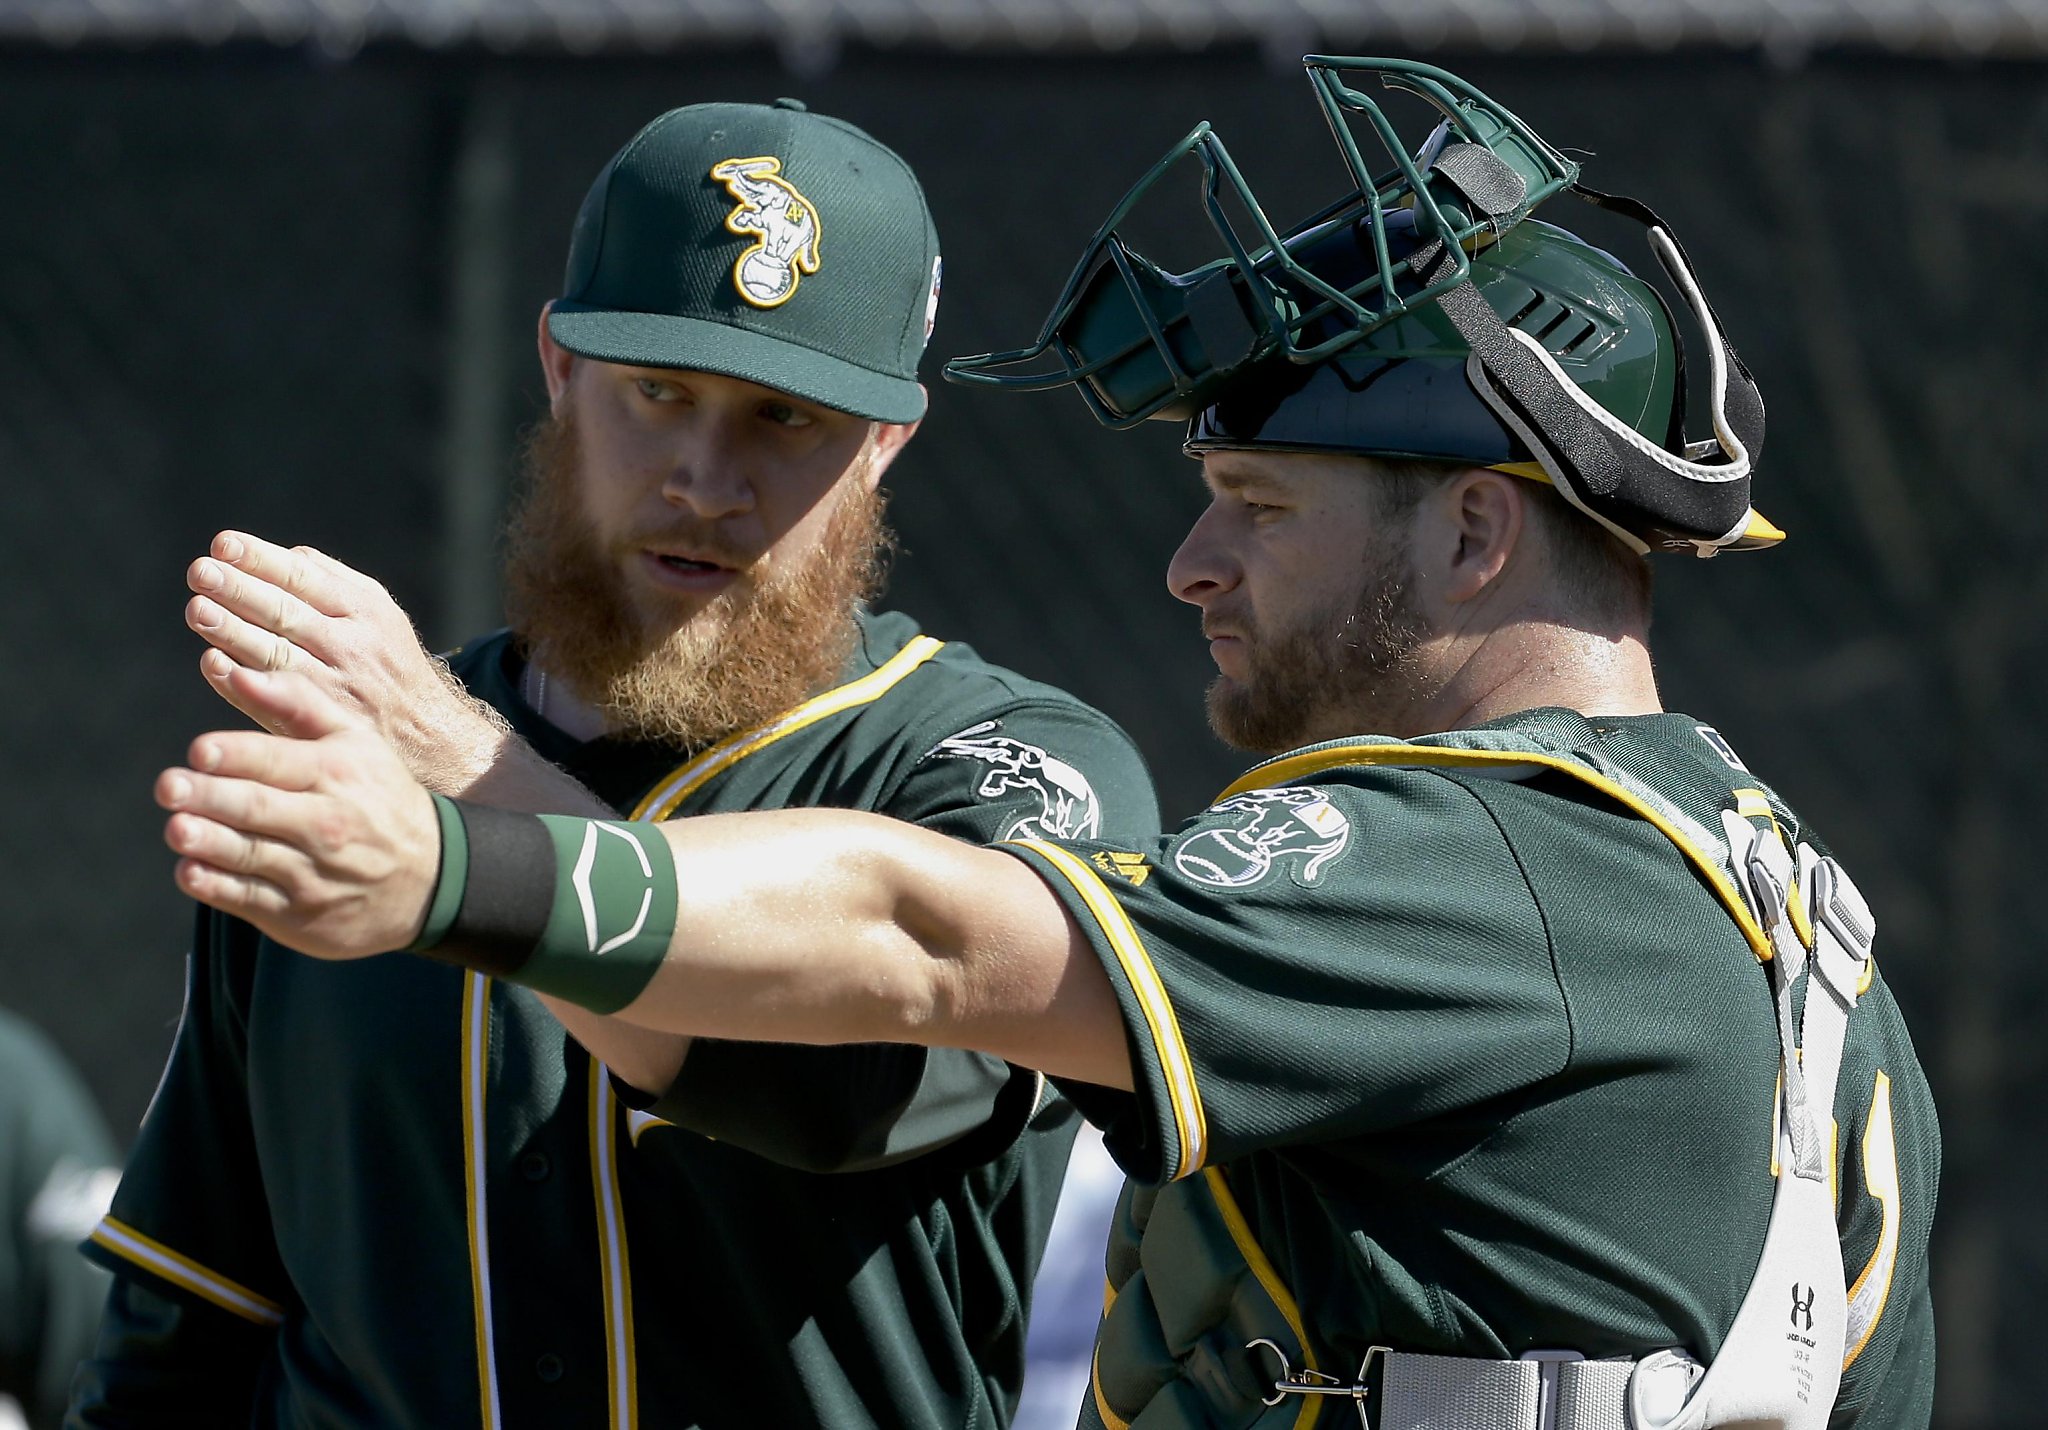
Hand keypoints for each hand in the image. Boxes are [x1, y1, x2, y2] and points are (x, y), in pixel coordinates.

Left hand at [158, 666, 441, 960]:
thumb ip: (295, 703)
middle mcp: (325, 823)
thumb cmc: (378, 797)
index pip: (277, 760)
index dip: (236, 755)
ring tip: (177, 828)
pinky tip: (190, 870)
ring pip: (249, 855)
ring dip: (207, 843)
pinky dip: (215, 886)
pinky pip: (248, 899)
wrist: (432, 877)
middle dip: (210, 796)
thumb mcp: (356, 742)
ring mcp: (312, 872)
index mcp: (336, 773)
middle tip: (169, 786)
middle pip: (257, 808)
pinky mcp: (299, 914)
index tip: (200, 750)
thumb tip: (237, 671)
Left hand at [186, 531, 507, 790]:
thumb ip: (335, 583)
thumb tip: (283, 554)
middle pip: (286, 612)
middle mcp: (350, 645)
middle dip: (240, 590)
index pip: (304, 577)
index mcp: (364, 610)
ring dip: (234, 632)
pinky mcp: (319, 724)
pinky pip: (272, 700)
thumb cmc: (390, 664)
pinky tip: (213, 663)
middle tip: (200, 571)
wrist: (430, 733)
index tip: (222, 545)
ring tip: (198, 610)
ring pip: (276, 653)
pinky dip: (241, 683)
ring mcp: (333, 686)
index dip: (261, 559)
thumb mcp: (381, 615)